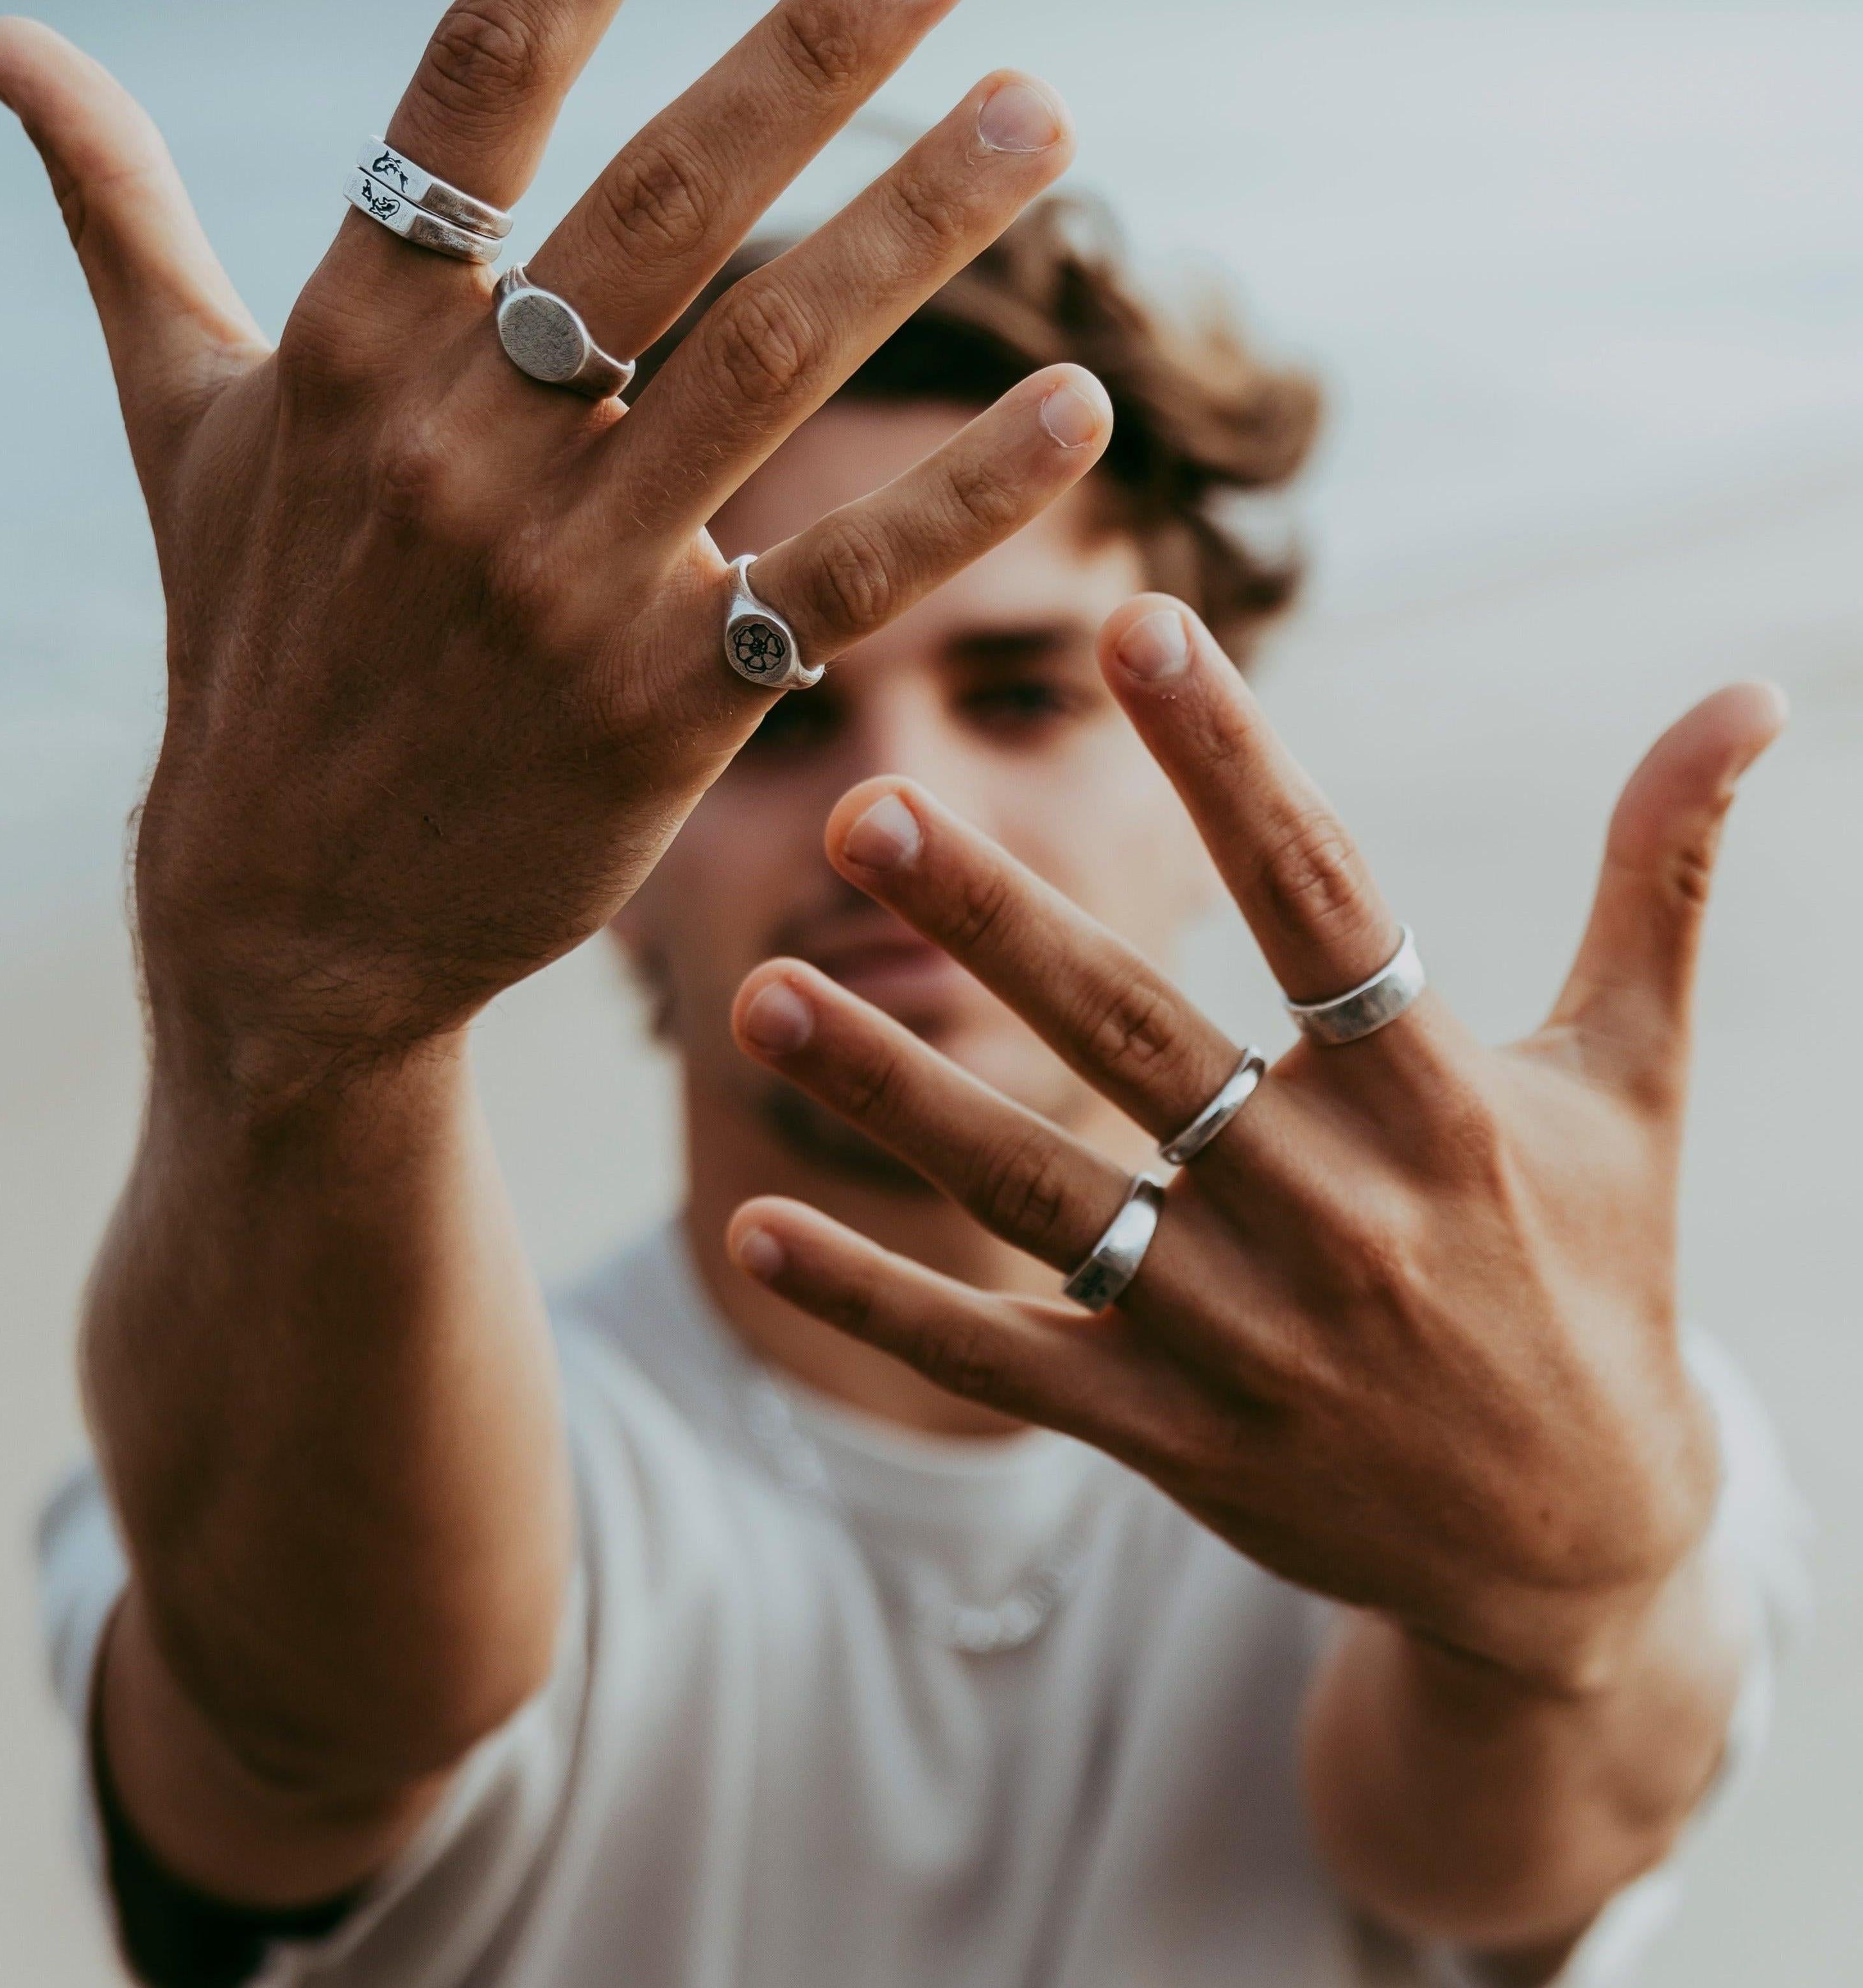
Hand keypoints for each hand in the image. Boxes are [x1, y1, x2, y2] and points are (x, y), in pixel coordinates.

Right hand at [0, 3, 1103, 1096]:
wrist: (290, 914)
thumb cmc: (249, 649)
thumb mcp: (181, 430)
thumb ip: (121, 224)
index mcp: (347, 350)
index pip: (475, 97)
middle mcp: (458, 449)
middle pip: (662, 209)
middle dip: (807, 56)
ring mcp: (565, 583)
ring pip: (767, 372)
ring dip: (918, 235)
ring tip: (1044, 118)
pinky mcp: (661, 710)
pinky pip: (836, 582)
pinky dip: (961, 499)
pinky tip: (1075, 411)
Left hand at [727, 594, 1785, 1692]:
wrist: (1579, 1551)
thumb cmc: (1595, 1274)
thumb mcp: (1638, 1080)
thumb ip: (1661, 882)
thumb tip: (1755, 694)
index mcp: (1439, 1101)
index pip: (1322, 898)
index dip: (1228, 761)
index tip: (1136, 628)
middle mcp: (1332, 1212)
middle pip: (1140, 1040)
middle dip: (998, 925)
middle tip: (866, 814)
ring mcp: (1240, 1335)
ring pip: (1040, 1197)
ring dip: (894, 1097)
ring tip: (759, 995)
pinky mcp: (1173, 1435)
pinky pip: (1004, 1359)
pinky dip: (880, 1302)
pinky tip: (754, 1230)